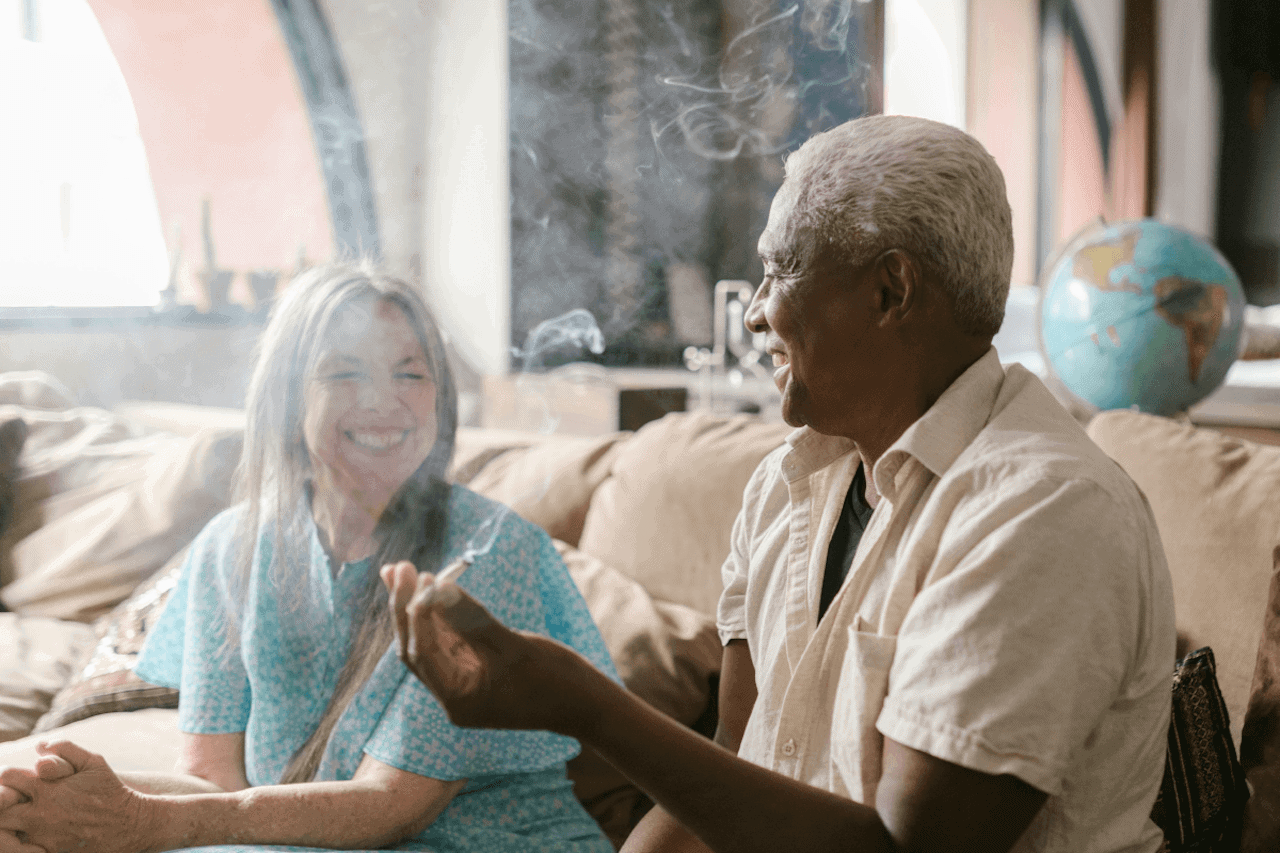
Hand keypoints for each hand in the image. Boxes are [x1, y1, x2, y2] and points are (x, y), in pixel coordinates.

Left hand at [0, 741, 154, 852]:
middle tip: (14, 801)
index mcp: (48, 788)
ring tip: (17, 820)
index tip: (17, 780)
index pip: (7, 777)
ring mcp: (42, 837)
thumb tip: (39, 745)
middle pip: (0, 808)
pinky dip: (19, 843)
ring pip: (5, 833)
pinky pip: (21, 850)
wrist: (128, 824)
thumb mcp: (94, 761)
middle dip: (4, 801)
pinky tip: (28, 836)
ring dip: (8, 825)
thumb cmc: (110, 790)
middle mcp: (40, 814)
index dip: (8, 776)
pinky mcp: (48, 852)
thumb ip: (65, 748)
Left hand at [380, 561, 597, 735]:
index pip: (422, 652)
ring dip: (415, 609)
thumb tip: (436, 588)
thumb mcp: (514, 646)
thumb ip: (472, 619)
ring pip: (429, 644)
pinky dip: (438, 618)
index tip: (415, 577)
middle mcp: (454, 699)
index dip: (415, 612)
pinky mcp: (476, 676)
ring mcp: (464, 688)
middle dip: (405, 607)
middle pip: (416, 648)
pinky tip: (429, 591)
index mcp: (459, 701)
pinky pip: (448, 645)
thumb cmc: (557, 680)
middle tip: (397, 568)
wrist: (587, 706)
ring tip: (400, 571)